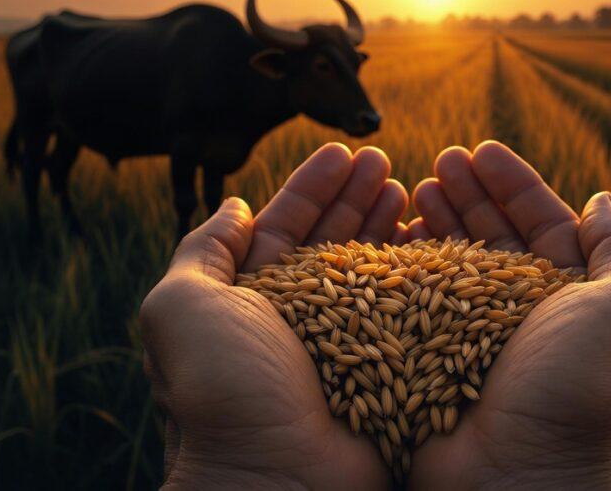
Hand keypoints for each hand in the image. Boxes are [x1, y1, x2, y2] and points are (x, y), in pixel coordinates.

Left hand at [139, 143, 406, 488]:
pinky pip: (402, 305)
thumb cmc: (221, 389)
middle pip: (332, 237)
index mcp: (250, 296)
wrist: (273, 476)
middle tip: (382, 159)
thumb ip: (203, 249)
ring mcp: (344, 338)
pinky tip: (428, 238)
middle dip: (355, 195)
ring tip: (408, 184)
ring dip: (386, 222)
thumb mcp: (182, 306)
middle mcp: (297, 313)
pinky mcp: (382, 362)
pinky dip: (414, 269)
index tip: (342, 152)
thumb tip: (235, 204)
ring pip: (370, 266)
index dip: (312, 186)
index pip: (285, 225)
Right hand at [408, 141, 610, 489]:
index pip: (544, 222)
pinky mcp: (436, 355)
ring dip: (437, 219)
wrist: (519, 476)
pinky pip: (419, 297)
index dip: (514, 183)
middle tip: (440, 159)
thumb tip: (603, 199)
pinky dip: (408, 262)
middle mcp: (526, 312)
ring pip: (454, 261)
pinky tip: (395, 235)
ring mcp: (477, 334)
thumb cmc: (581, 390)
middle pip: (494, 235)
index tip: (481, 149)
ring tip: (415, 186)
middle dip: (470, 193)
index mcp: (574, 297)